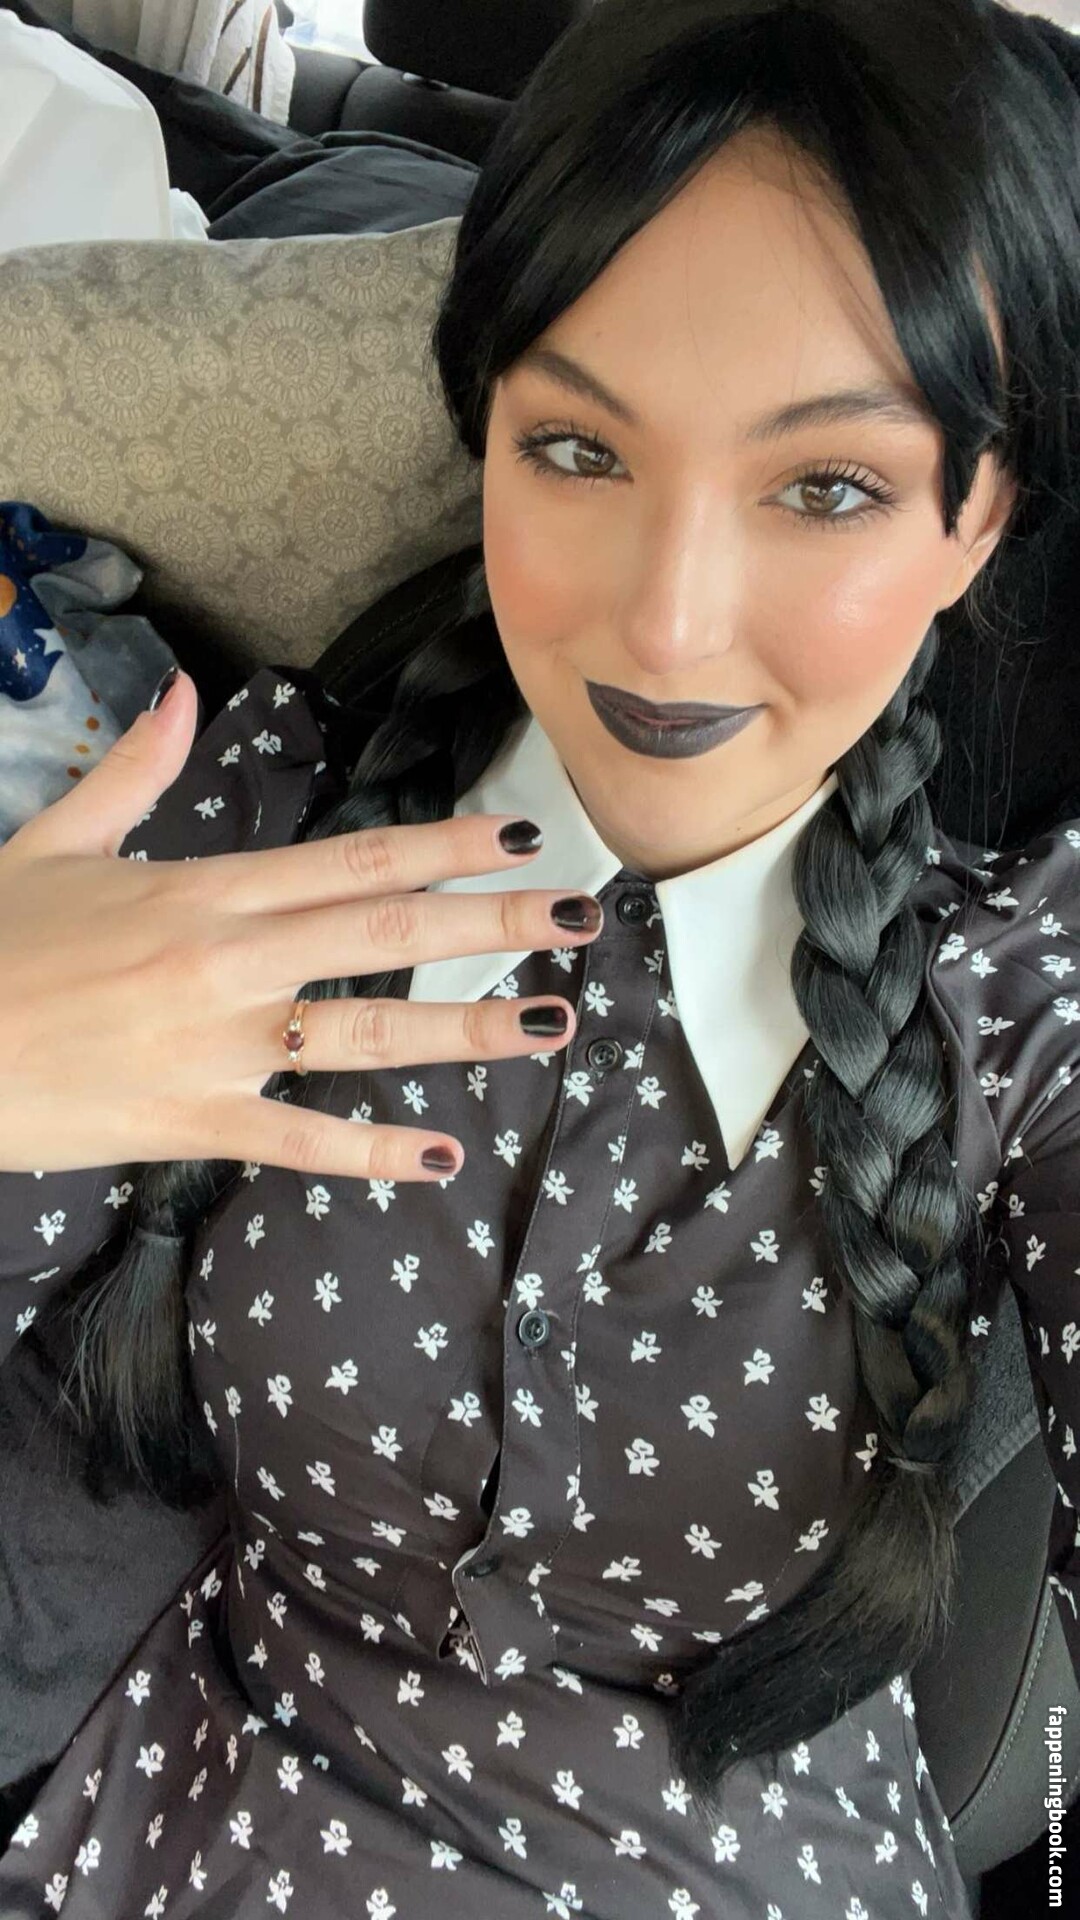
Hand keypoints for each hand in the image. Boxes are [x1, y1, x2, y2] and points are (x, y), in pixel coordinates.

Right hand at [0, 671, 600, 1178]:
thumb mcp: (53, 842)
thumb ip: (132, 772)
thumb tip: (177, 696)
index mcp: (202, 887)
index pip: (351, 857)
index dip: (444, 845)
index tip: (519, 837)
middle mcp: (227, 958)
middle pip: (385, 930)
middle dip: (492, 922)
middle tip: (581, 918)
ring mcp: (216, 1044)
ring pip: (365, 1031)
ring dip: (466, 1027)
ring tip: (549, 1023)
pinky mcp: (190, 1120)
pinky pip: (297, 1140)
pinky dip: (368, 1153)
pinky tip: (435, 1155)